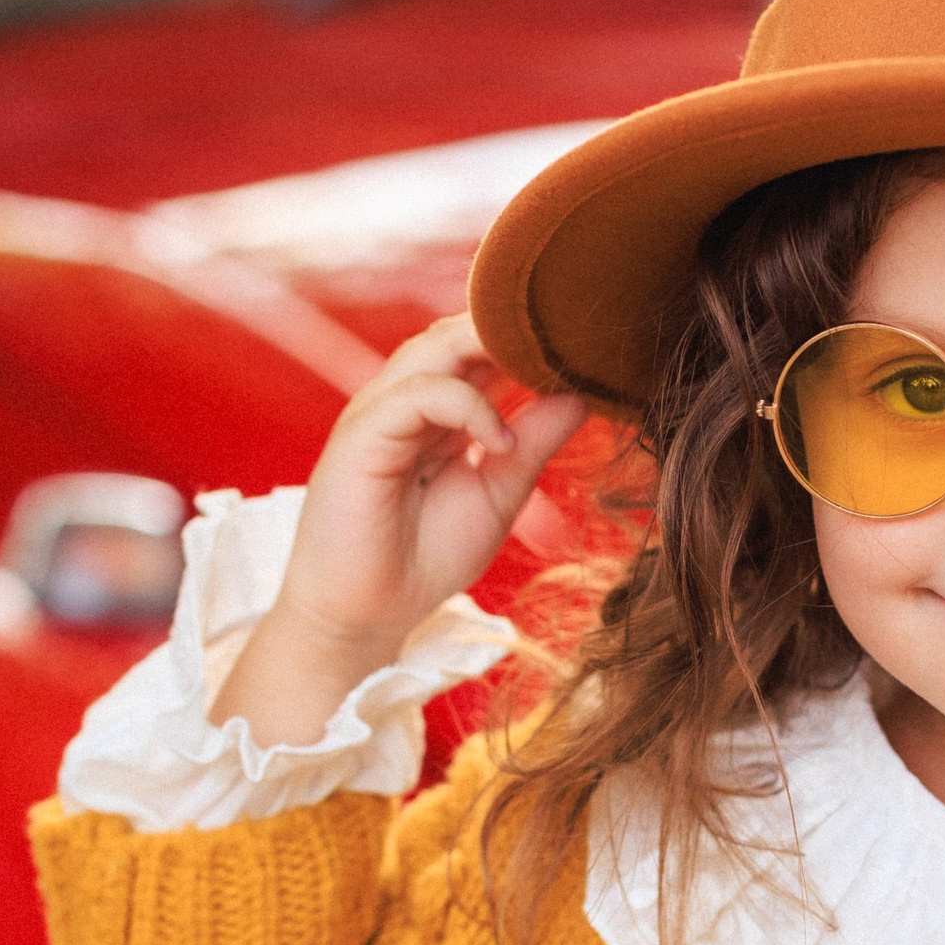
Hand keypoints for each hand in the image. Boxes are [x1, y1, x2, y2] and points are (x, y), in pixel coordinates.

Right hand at [220, 320, 584, 747]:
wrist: (365, 615)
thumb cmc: (423, 558)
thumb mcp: (498, 494)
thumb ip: (533, 443)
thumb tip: (581, 393)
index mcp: (437, 408)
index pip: (481, 347)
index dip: (528, 339)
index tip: (584, 347)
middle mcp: (405, 399)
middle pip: (459, 333)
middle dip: (513, 328)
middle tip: (572, 336)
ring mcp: (379, 412)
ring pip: (436, 348)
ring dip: (492, 348)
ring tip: (543, 367)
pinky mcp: (360, 435)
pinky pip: (417, 395)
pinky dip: (466, 406)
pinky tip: (498, 442)